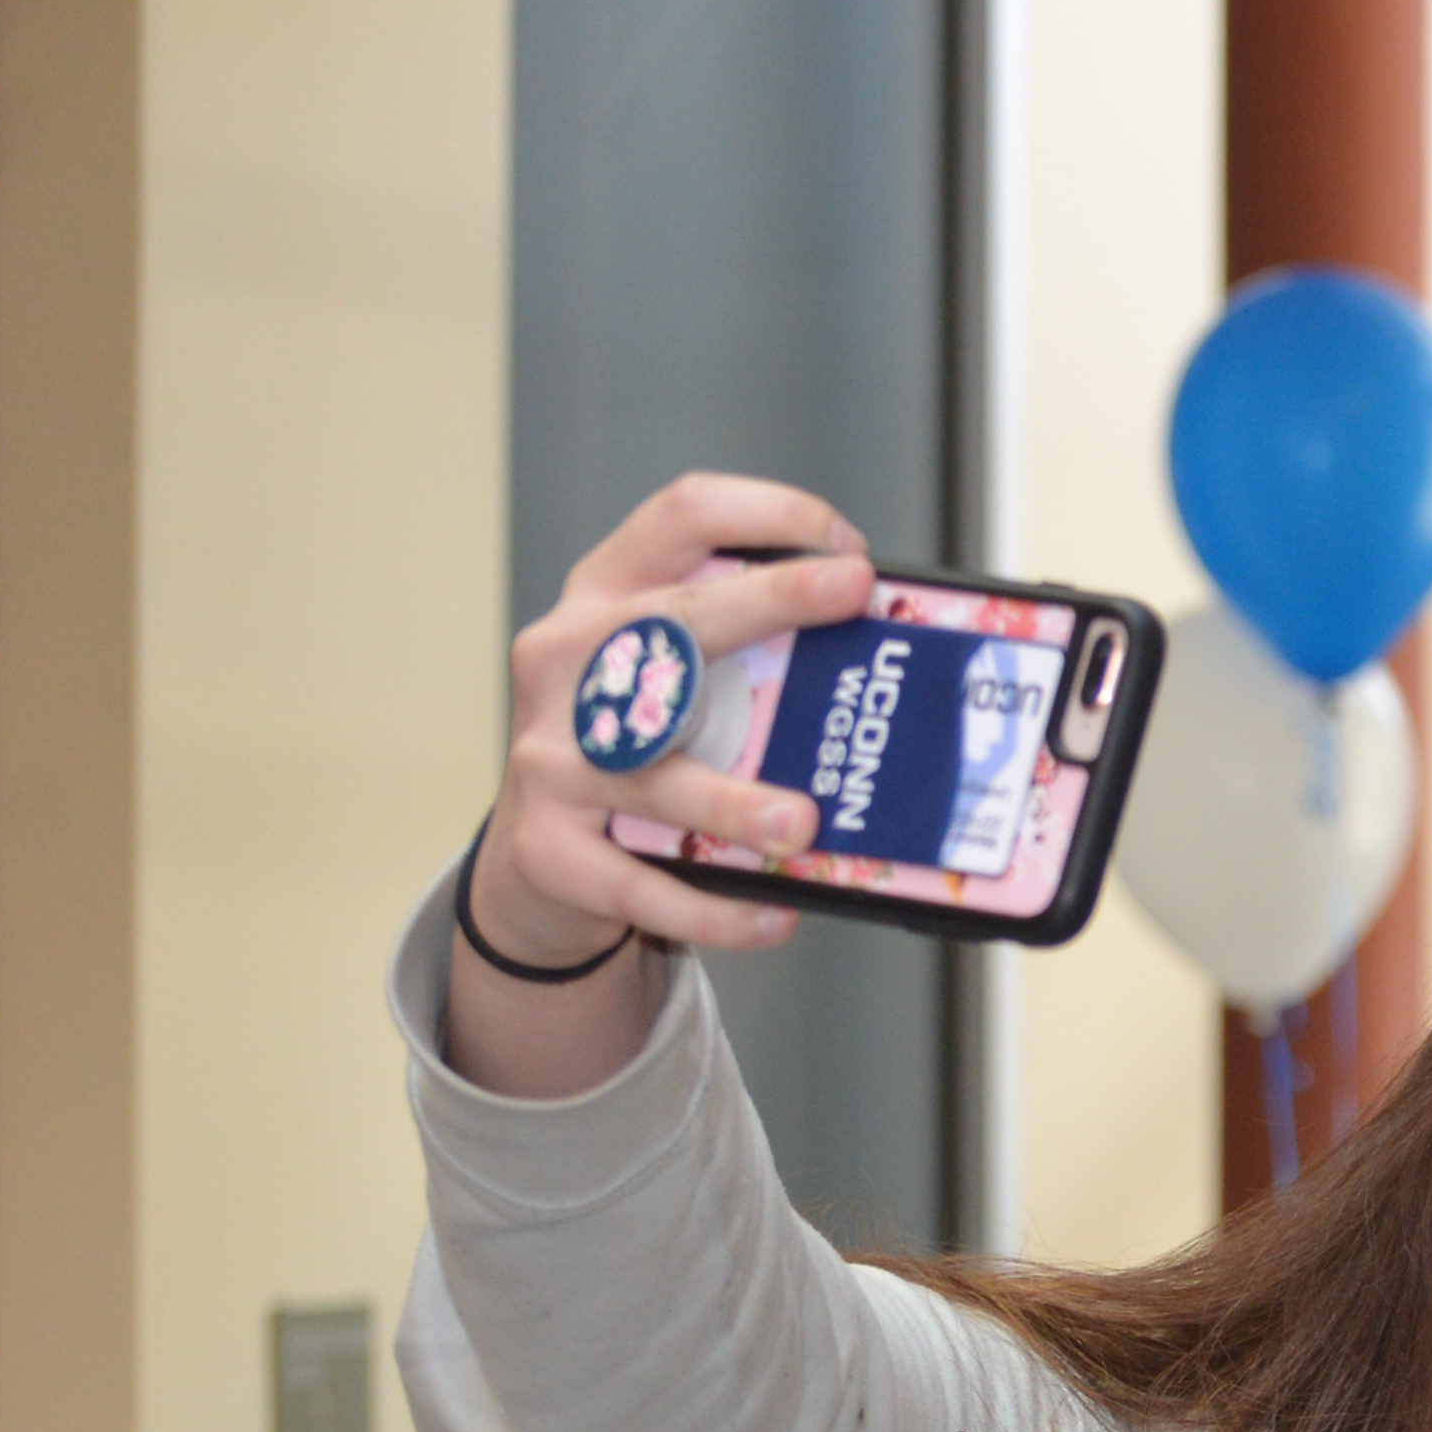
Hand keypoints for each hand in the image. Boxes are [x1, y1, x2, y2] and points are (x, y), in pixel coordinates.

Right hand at [446, 474, 877, 1091]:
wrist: (540, 864)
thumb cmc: (635, 756)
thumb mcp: (672, 683)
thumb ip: (746, 662)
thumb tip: (892, 661)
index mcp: (604, 601)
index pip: (678, 519)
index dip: (765, 515)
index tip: (846, 547)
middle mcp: (568, 664)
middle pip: (669, 621)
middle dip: (766, 602)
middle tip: (848, 598)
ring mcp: (550, 758)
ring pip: (654, 776)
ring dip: (733, 799)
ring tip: (802, 823)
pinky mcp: (548, 849)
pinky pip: (641, 884)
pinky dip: (713, 908)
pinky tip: (773, 917)